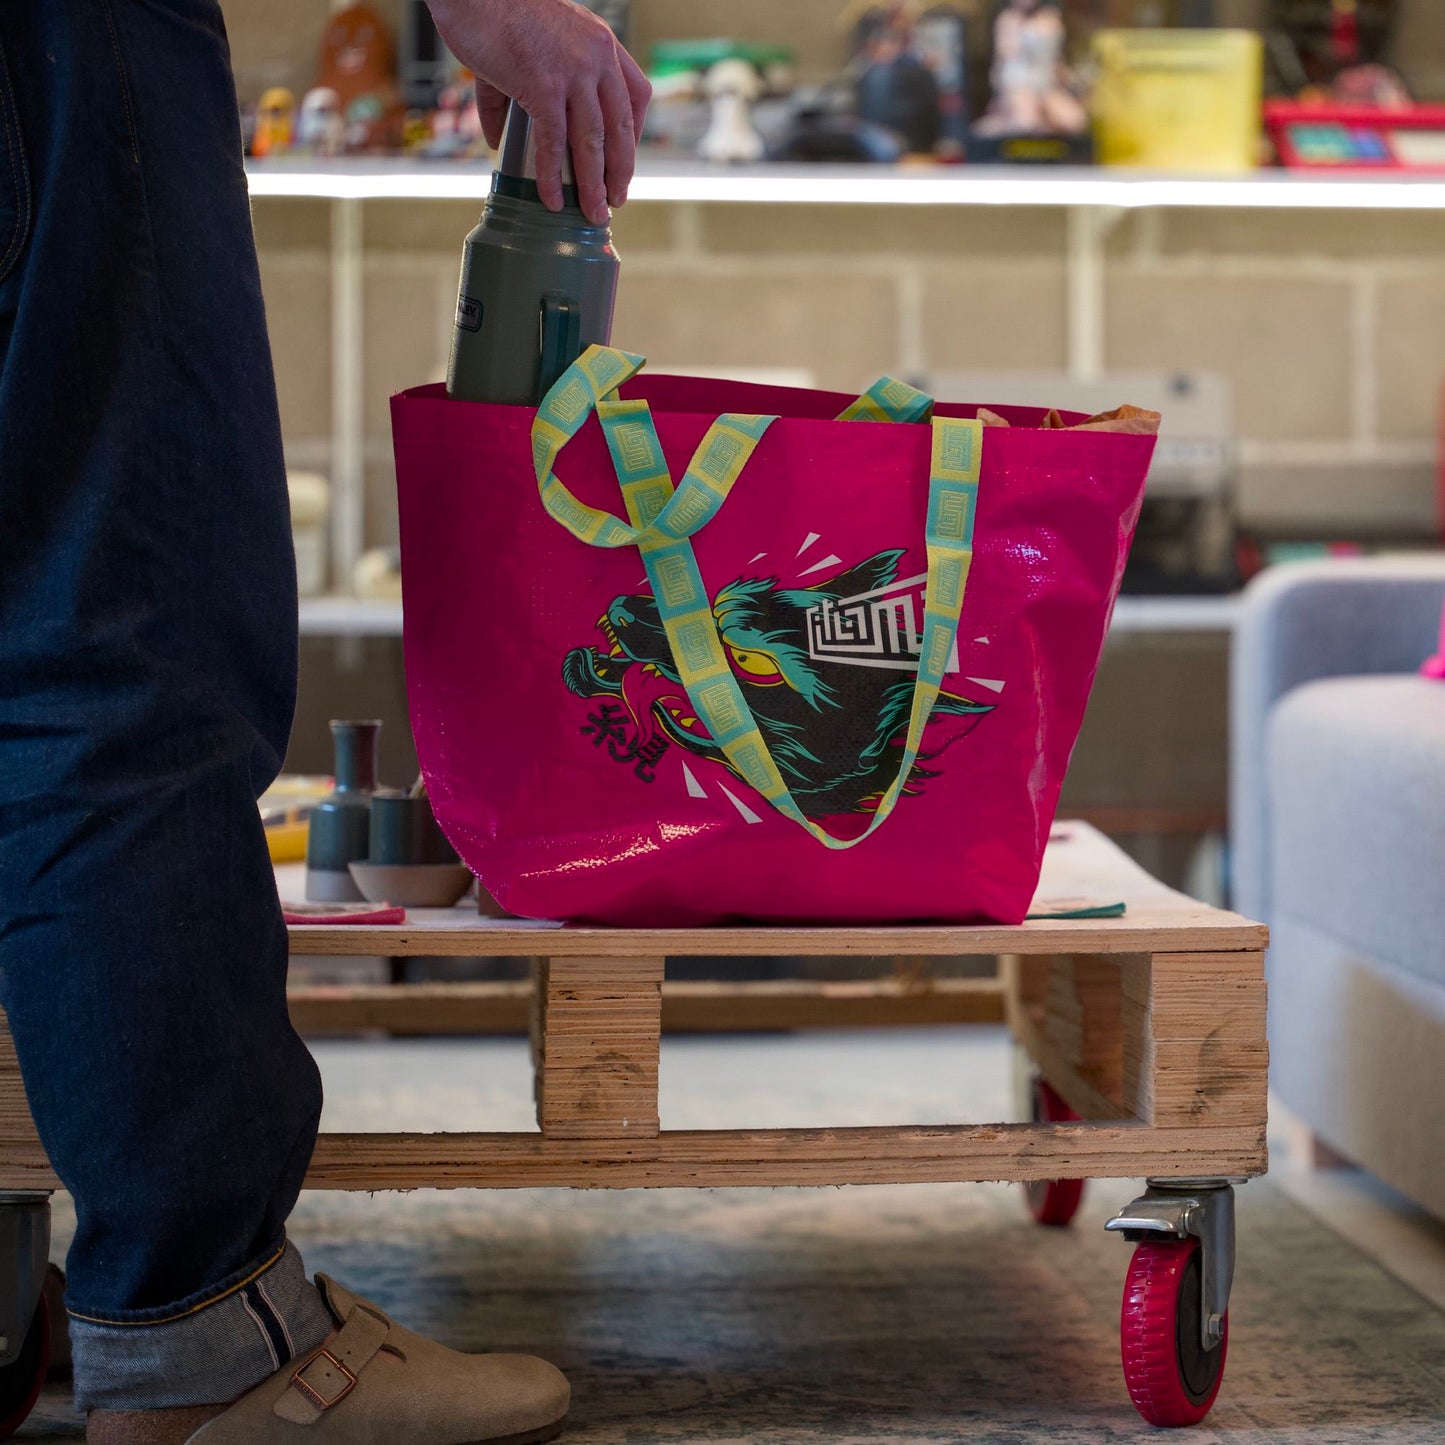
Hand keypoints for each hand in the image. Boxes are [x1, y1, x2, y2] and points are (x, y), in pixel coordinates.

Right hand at [427, 0, 650, 222]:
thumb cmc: (493, 11)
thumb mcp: (528, 46)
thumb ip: (518, 93)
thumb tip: (498, 139)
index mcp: (601, 43)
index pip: (637, 95)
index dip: (634, 134)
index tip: (624, 160)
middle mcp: (596, 56)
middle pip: (621, 127)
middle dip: (620, 171)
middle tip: (615, 200)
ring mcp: (573, 71)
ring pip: (592, 142)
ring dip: (593, 185)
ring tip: (593, 213)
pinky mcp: (543, 85)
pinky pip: (553, 142)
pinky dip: (552, 176)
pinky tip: (552, 199)